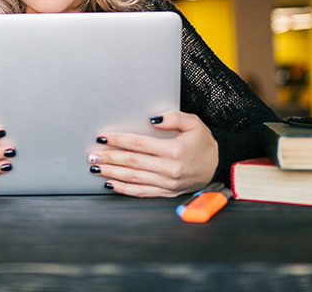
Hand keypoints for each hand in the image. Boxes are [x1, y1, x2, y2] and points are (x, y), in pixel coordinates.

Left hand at [87, 111, 217, 196]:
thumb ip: (173, 118)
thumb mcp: (193, 123)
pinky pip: (141, 192)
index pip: (139, 144)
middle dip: (110, 158)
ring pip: (134, 178)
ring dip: (112, 173)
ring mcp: (167, 183)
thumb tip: (152, 119)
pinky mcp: (167, 192)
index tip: (103, 138)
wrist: (219, 166)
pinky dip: (124, 189)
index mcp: (174, 150)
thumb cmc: (204, 143)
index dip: (119, 140)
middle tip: (92, 154)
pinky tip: (111, 184)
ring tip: (96, 167)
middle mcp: (169, 169)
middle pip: (132, 162)